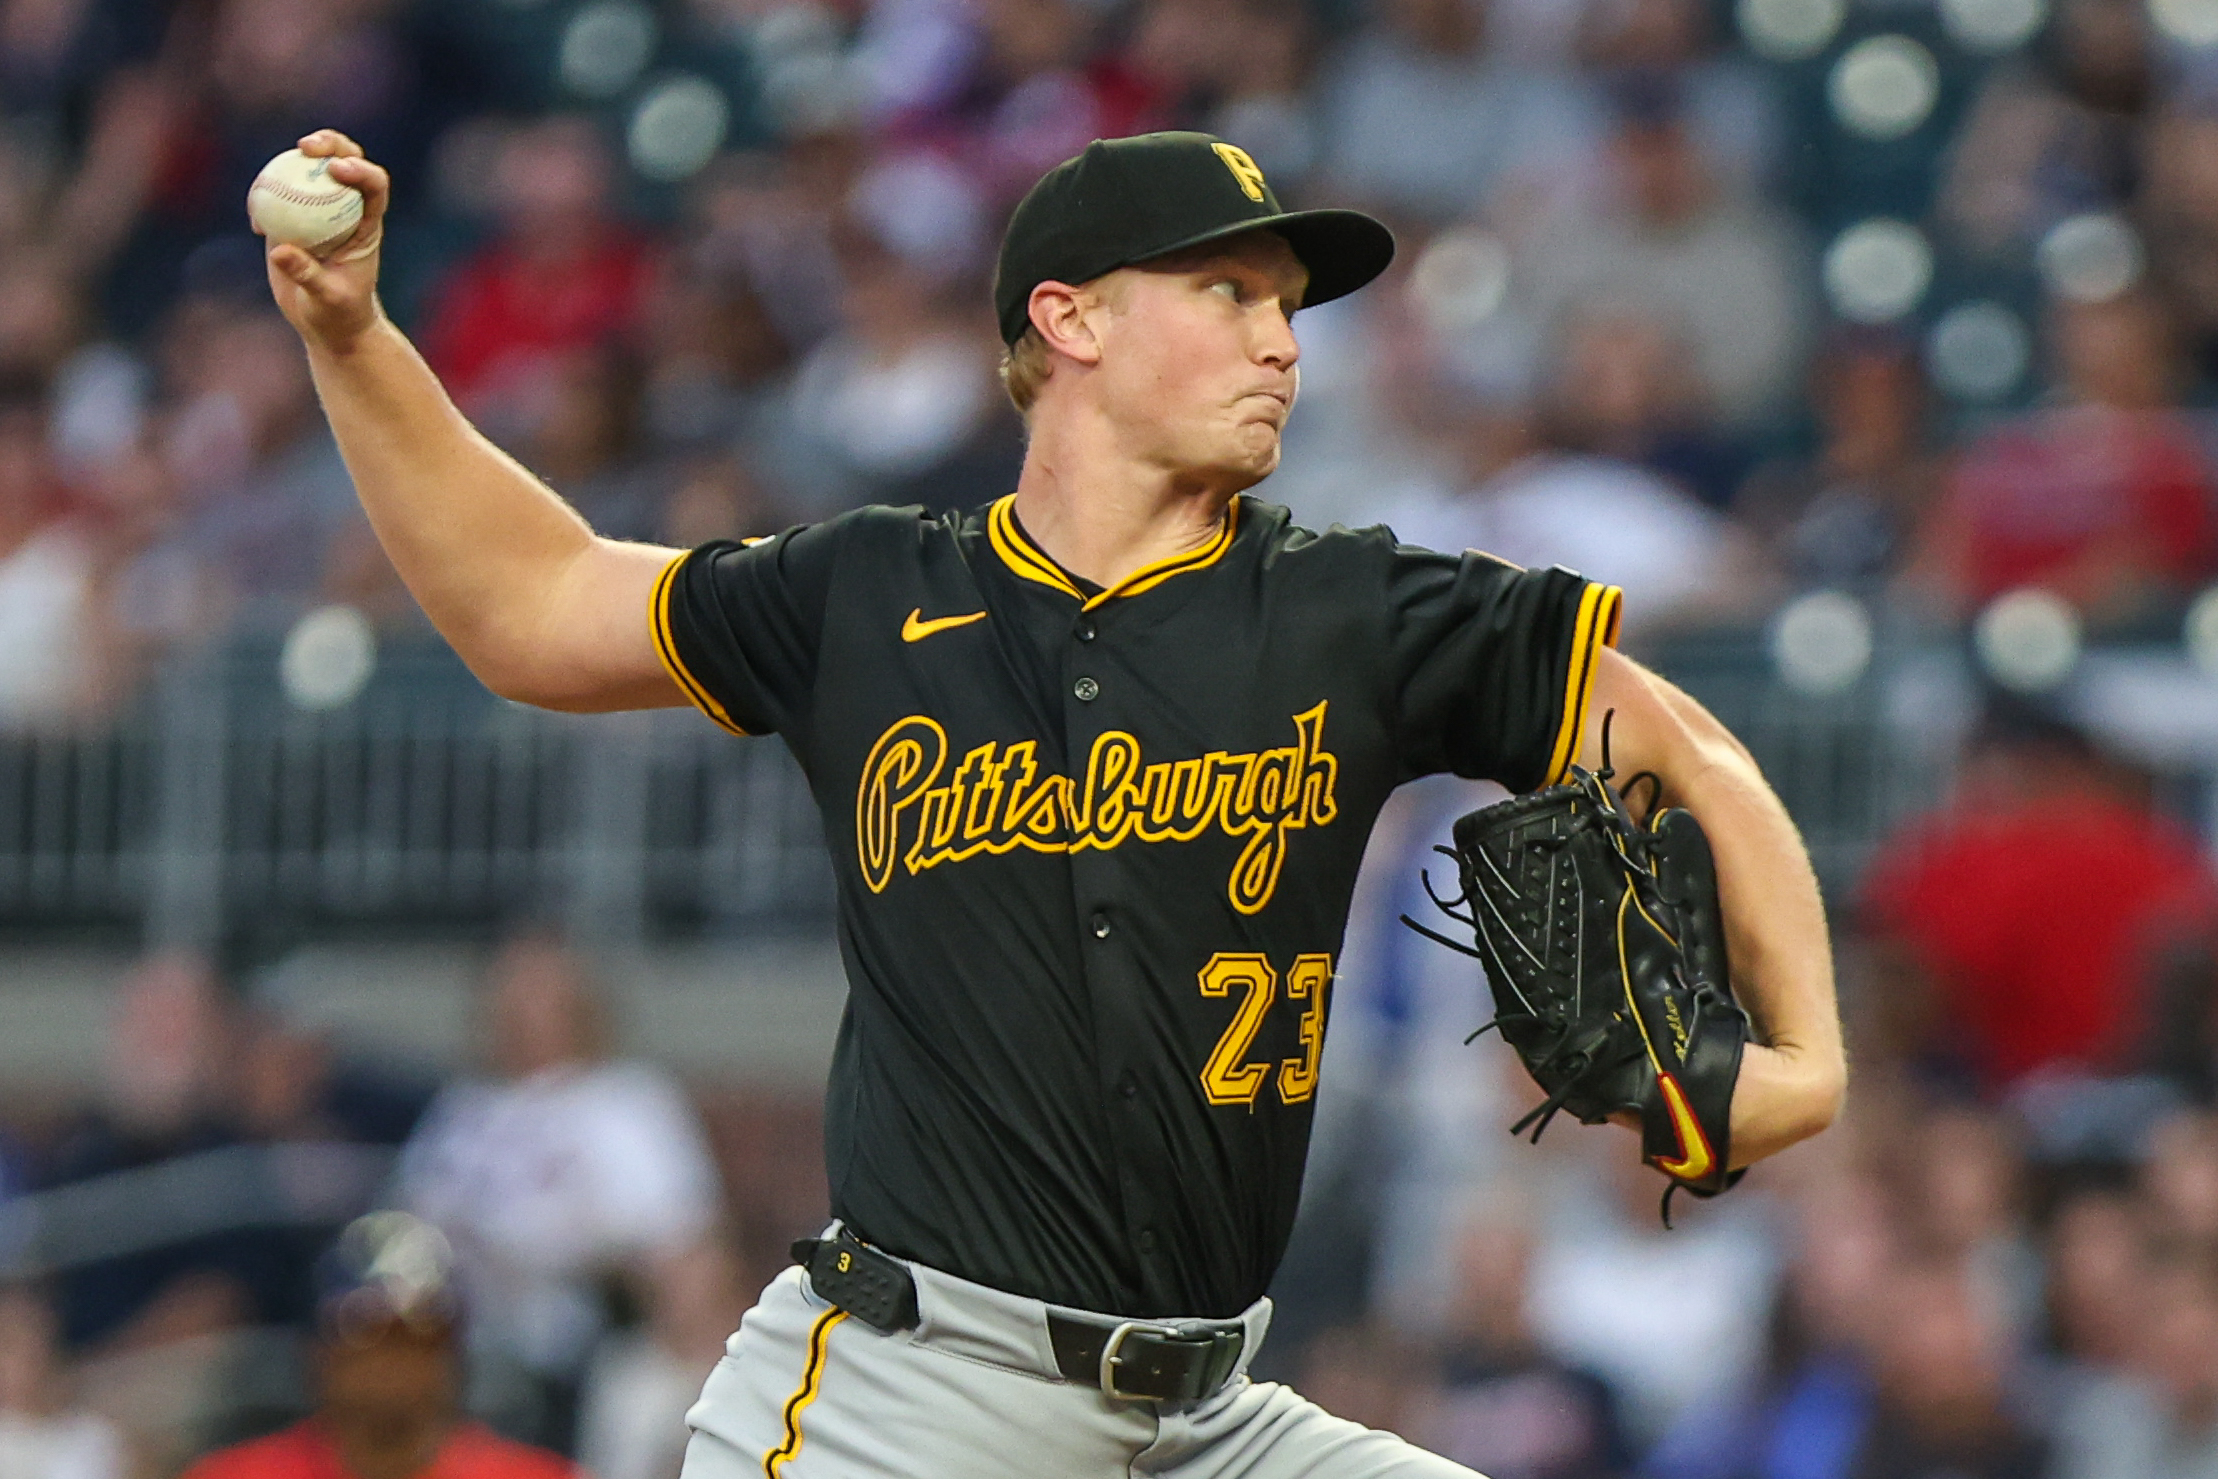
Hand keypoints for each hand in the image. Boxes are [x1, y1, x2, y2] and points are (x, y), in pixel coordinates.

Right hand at [260, 129, 389, 353]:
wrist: (327, 323)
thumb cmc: (339, 313)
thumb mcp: (327, 299)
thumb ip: (308, 275)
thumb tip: (279, 250)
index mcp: (367, 224)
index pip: (374, 186)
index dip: (360, 171)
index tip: (337, 169)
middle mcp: (345, 209)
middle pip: (345, 161)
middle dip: (330, 144)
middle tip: (306, 147)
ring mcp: (318, 210)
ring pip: (308, 172)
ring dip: (290, 162)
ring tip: (268, 178)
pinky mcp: (292, 218)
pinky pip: (277, 196)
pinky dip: (263, 200)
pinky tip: (255, 223)